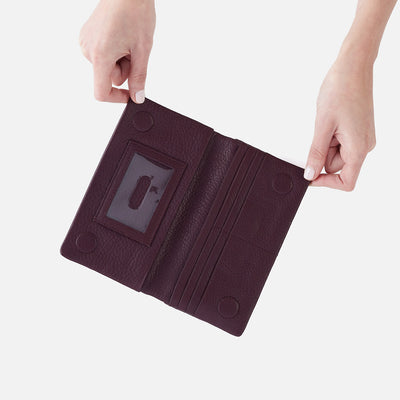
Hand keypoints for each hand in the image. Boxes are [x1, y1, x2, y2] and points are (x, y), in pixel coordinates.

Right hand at [79, 0, 155, 102]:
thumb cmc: (135, 13)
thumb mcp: (142, 51)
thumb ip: (139, 77)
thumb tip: (137, 97)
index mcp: (100, 55)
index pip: (101, 92)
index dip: (116, 98)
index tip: (130, 95)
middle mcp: (88, 50)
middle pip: (108, 77)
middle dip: (124, 70)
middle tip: (134, 51)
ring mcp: (85, 42)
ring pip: (107, 66)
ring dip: (120, 60)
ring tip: (127, 41)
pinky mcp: (86, 36)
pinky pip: (102, 55)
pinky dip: (113, 52)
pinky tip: (120, 37)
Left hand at [304, 57, 375, 190]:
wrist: (352, 67)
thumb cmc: (341, 90)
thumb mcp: (322, 126)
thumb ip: (316, 154)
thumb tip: (310, 174)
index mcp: (359, 148)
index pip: (346, 182)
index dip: (326, 182)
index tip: (310, 176)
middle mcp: (364, 146)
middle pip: (337, 167)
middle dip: (323, 153)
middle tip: (321, 131)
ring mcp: (362, 138)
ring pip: (336, 155)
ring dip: (326, 143)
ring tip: (328, 122)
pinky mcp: (358, 132)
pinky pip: (340, 144)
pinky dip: (330, 137)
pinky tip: (332, 121)